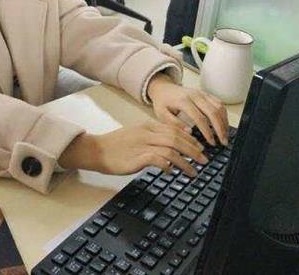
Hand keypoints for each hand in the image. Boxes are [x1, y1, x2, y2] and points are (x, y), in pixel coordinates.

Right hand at [58, 121, 207, 177]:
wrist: (96, 150)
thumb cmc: (114, 146)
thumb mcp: (135, 137)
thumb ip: (151, 139)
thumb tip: (168, 151)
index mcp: (147, 126)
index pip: (174, 129)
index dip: (190, 139)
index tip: (199, 148)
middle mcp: (147, 133)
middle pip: (177, 138)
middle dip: (194, 149)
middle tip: (203, 160)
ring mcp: (143, 144)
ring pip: (172, 149)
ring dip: (186, 161)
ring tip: (193, 171)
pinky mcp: (138, 156)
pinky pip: (160, 159)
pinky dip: (169, 166)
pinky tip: (172, 172)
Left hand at [147, 73, 228, 145]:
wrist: (163, 88)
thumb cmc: (162, 102)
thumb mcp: (161, 114)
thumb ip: (174, 123)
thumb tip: (189, 132)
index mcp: (183, 101)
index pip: (200, 118)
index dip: (207, 132)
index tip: (211, 142)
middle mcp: (194, 95)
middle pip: (213, 112)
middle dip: (220, 129)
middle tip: (223, 141)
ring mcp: (201, 93)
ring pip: (219, 107)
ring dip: (224, 122)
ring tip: (225, 135)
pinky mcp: (205, 94)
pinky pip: (219, 102)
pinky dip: (224, 114)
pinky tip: (224, 124)